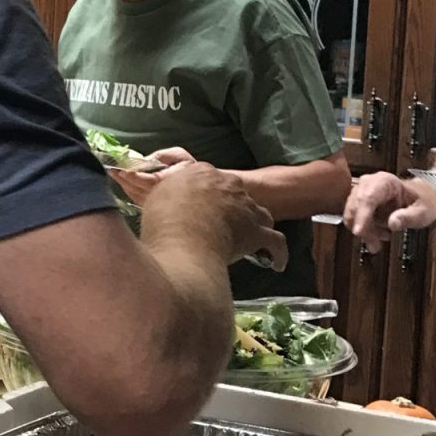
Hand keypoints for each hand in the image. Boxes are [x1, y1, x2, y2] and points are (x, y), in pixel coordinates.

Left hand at [110, 145, 194, 205]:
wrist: (199, 187)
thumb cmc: (188, 169)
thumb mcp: (178, 155)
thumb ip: (160, 156)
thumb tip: (143, 160)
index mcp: (166, 182)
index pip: (147, 181)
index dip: (134, 176)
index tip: (123, 171)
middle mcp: (159, 195)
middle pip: (135, 188)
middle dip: (121, 178)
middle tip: (110, 169)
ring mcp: (154, 203)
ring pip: (133, 194)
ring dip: (122, 184)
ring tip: (112, 173)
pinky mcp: (151, 206)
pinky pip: (134, 198)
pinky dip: (127, 190)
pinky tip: (121, 182)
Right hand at [145, 160, 286, 270]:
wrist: (181, 237)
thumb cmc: (163, 218)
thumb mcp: (157, 196)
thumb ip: (166, 195)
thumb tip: (164, 200)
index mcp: (202, 172)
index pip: (210, 178)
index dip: (207, 194)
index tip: (201, 208)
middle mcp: (229, 185)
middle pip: (237, 195)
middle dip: (233, 209)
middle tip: (221, 226)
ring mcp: (246, 208)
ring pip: (260, 214)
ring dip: (256, 225)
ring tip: (249, 239)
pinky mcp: (257, 232)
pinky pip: (275, 242)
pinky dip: (278, 252)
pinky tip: (277, 263)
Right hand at [343, 172, 435, 252]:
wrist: (420, 199)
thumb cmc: (422, 202)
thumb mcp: (423, 212)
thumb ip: (409, 217)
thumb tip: (393, 223)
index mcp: (385, 181)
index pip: (368, 197)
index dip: (362, 215)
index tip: (359, 232)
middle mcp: (368, 184)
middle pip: (356, 207)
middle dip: (364, 228)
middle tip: (376, 244)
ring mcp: (360, 193)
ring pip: (351, 216)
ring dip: (364, 232)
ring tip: (382, 238)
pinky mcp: (357, 204)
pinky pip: (353, 220)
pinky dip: (363, 231)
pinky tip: (377, 235)